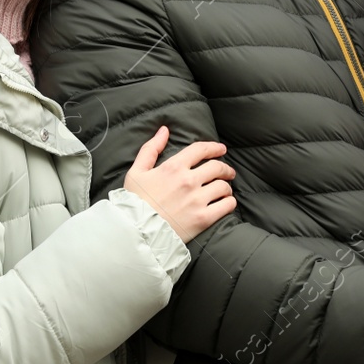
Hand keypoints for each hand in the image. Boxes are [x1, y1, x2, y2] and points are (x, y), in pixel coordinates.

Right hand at [123, 127, 235, 241]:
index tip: (221, 149)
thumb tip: (164, 130)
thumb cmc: (134, 202)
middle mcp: (188, 181)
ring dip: (227, 186)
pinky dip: (229, 202)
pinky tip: (226, 202)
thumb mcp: (136, 172)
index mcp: (174, 167)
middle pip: (217, 167)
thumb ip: (150, 149)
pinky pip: (226, 206)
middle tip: (228, 172)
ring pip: (223, 186)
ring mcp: (197, 200)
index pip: (201, 150)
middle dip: (225, 168)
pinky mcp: (203, 219)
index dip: (214, 147)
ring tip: (225, 190)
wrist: (136, 232)